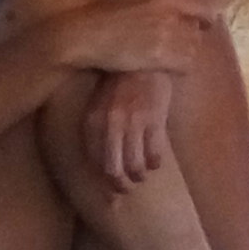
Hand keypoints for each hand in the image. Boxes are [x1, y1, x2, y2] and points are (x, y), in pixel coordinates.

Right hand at [46, 0, 207, 78]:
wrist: (82, 34)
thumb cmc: (101, 18)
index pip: (200, 5)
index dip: (207, 17)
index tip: (206, 26)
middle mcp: (169, 9)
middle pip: (198, 30)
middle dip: (190, 41)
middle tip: (173, 52)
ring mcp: (166, 30)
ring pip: (194, 49)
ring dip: (183, 58)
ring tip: (162, 62)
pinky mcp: (161, 53)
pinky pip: (186, 65)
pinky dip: (177, 70)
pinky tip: (159, 70)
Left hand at [84, 66, 175, 193]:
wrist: (143, 56)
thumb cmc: (120, 81)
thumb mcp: (99, 103)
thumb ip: (97, 128)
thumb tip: (100, 159)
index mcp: (92, 120)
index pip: (93, 162)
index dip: (102, 182)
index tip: (109, 193)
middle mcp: (109, 125)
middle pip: (113, 170)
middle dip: (120, 186)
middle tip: (127, 189)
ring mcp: (132, 123)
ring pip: (135, 166)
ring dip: (139, 176)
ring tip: (142, 174)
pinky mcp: (154, 119)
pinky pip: (154, 154)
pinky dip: (155, 162)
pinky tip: (156, 161)